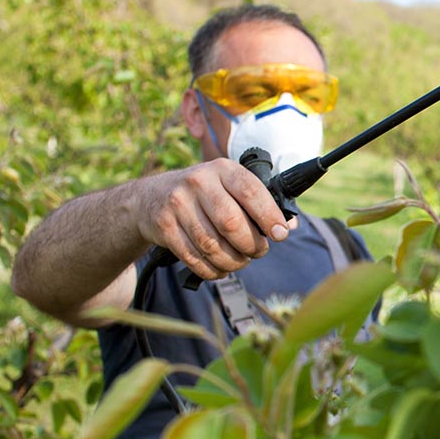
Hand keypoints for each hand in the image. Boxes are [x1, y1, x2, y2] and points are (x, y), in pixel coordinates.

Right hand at [134, 159, 296, 279]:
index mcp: (222, 169)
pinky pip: (194, 257)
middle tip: (258, 252)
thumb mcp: (229, 186)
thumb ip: (259, 202)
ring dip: (233, 261)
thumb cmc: (203, 194)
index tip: (280, 234)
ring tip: (240, 260)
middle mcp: (198, 182)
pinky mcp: (164, 226)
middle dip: (251, 245)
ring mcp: (178, 204)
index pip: (251, 192)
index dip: (269, 217)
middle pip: (231, 223)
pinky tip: (220, 268)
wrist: (150, 198)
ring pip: (212, 245)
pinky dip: (212, 269)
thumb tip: (290, 225)